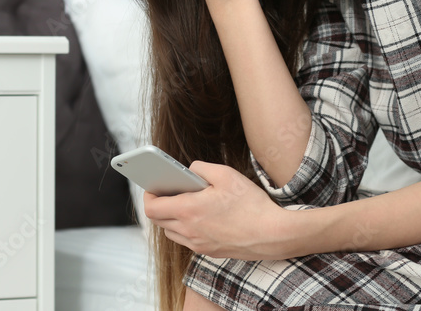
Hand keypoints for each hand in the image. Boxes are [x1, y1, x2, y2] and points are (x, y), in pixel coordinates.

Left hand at [143, 161, 289, 259]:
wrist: (272, 234)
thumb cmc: (250, 204)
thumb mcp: (226, 174)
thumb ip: (201, 168)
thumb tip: (188, 170)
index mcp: (189, 210)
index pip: (152, 208)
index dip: (148, 195)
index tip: (153, 185)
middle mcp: (189, 231)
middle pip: (158, 221)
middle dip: (158, 205)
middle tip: (168, 191)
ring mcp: (197, 244)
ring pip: (170, 232)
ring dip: (170, 218)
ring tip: (183, 203)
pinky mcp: (208, 251)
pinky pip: (186, 240)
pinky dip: (184, 228)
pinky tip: (199, 217)